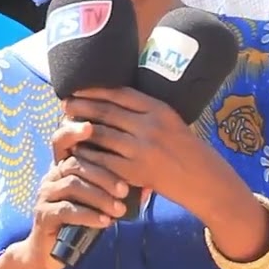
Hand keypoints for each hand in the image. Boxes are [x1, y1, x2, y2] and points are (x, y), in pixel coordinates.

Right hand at [18, 118, 131, 268]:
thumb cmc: (79, 221)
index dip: (74, 131)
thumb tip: (149, 186)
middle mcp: (51, 176)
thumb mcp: (97, 202)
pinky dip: (89, 215)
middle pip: (76, 164)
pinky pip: (67, 210)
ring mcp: (45, 195)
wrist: (49, 251)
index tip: (91, 126)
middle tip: (125, 190)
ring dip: (100, 196)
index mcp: (63, 167)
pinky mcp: (44, 215)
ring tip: (120, 209)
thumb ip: (114, 189)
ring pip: (73, 185)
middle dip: (104, 175)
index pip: (64, 141)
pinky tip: (105, 221)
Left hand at [59, 87, 206, 206]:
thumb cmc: (186, 149)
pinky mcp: (135, 171)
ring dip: (80, 130)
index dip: (96, 90)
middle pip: (106, 111)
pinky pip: (103, 160)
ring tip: (65, 125)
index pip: (120, 93)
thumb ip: (146, 110)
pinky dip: (87, 154)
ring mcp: (141, 149)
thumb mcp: (171, 121)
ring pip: (101, 134)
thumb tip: (115, 98)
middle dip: (82, 106)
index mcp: (159, 109)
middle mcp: (149, 125)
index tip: (78, 88)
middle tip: (65, 103)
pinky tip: (76, 151)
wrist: (203, 180)